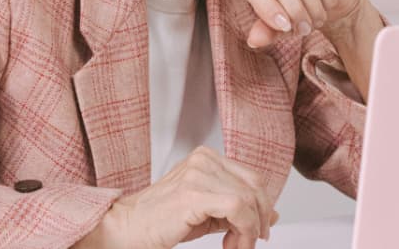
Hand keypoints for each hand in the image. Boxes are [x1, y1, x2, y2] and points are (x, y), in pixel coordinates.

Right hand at [75, 147, 278, 248]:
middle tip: (250, 243)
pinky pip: (237, 208)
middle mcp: (203, 160)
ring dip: (249, 231)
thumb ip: (237, 209)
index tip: (258, 231)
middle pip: (255, 186)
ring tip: (235, 247)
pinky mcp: (194, 192)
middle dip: (259, 219)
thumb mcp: (207, 212)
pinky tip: (229, 245)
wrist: (128, 228)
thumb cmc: (160, 220)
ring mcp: (198, 173)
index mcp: (206, 158)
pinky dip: (242, 231)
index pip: (251, 177)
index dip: (261, 206)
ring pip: (248, 199)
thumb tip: (270, 215)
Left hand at [241, 0, 363, 47]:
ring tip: (315, 20)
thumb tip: (254, 41)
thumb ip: (265, 30)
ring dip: (313, 10)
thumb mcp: (278, 24)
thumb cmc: (296, 9)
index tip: (284, 27)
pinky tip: (327, 4)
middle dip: (294, 12)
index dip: (267, 9)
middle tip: (304, 30)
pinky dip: (327, 0)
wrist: (327, 0)